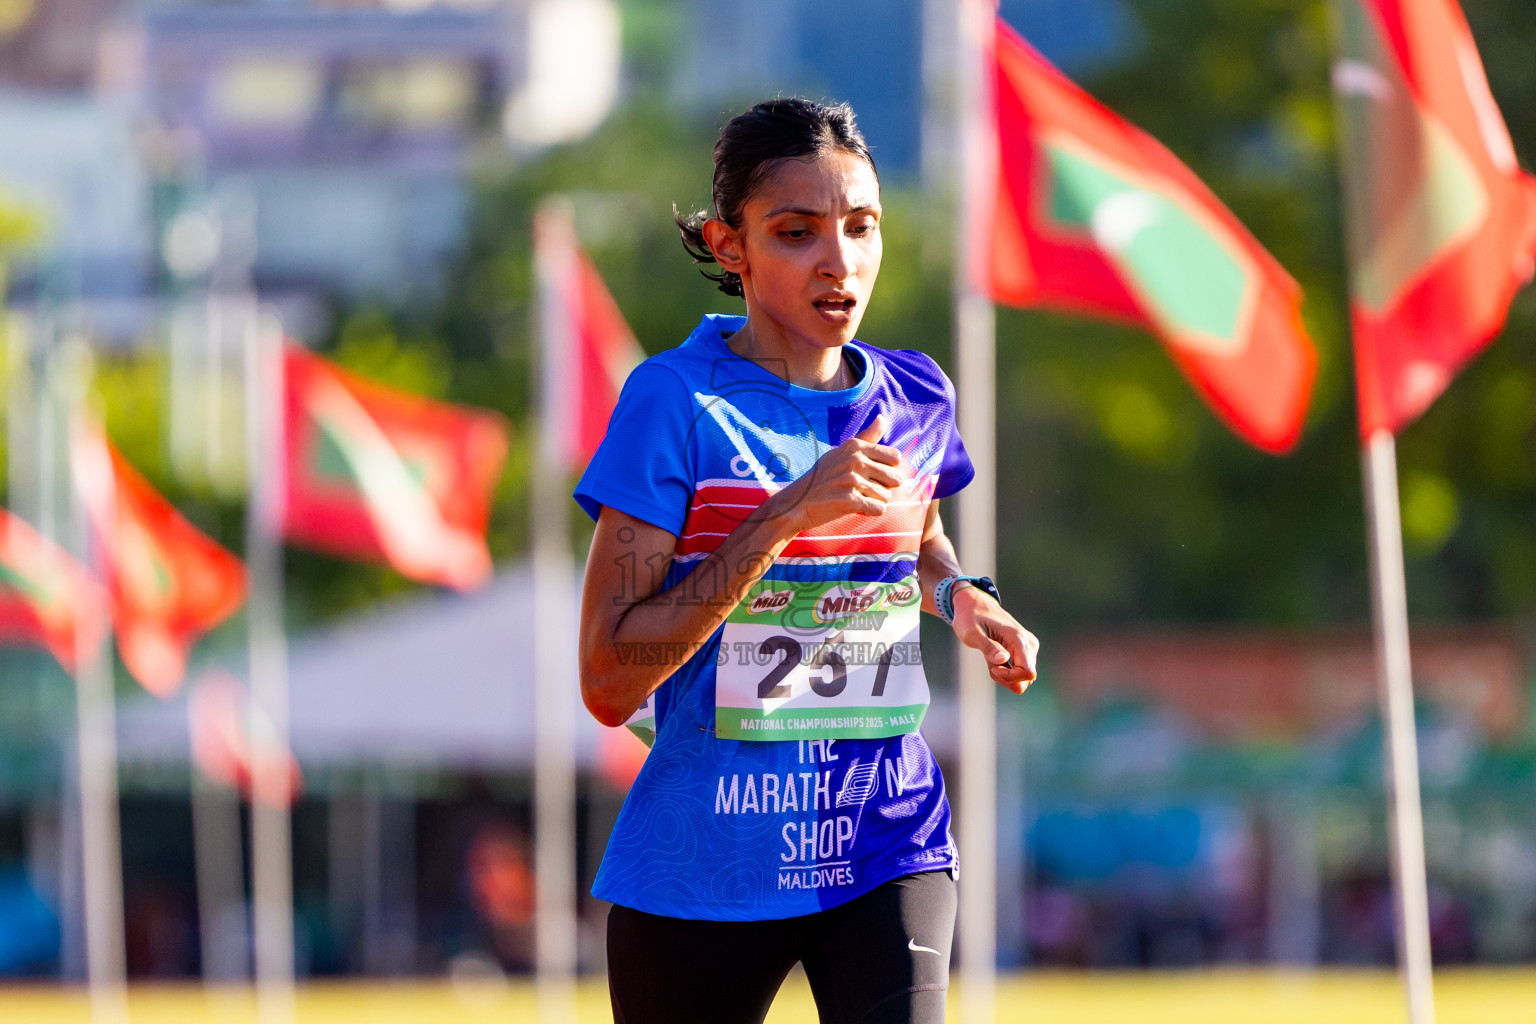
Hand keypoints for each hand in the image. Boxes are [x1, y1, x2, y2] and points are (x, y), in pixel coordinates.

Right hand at [762, 416, 903, 532]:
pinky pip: (879, 510)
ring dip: (874, 502)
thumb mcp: (842, 452)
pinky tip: (855, 509)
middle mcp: (855, 460)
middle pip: (895, 479)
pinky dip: (869, 512)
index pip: (895, 458)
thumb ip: (866, 437)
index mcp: (856, 446)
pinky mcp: (849, 501)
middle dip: (884, 489)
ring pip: (887, 497)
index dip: (887, 470)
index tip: (871, 475)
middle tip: (863, 490)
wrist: (797, 502)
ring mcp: (852, 480)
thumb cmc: (823, 478)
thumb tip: (883, 418)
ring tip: (855, 499)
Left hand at [951, 586, 1038, 693]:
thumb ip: (987, 646)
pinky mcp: (1024, 648)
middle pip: (1027, 678)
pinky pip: (1020, 670)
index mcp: (1018, 639)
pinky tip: (993, 658)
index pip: (1027, 672)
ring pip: (1024, 676)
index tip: (992, 669)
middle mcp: (1028, 643)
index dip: (1010, 677)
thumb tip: (1004, 659)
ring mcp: (1028, 646)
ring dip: (1006, 676)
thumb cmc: (969, 617)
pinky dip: (1006, 671)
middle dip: (1007, 679)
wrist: (973, 603)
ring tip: (990, 659)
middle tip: (989, 666)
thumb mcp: (971, 633)